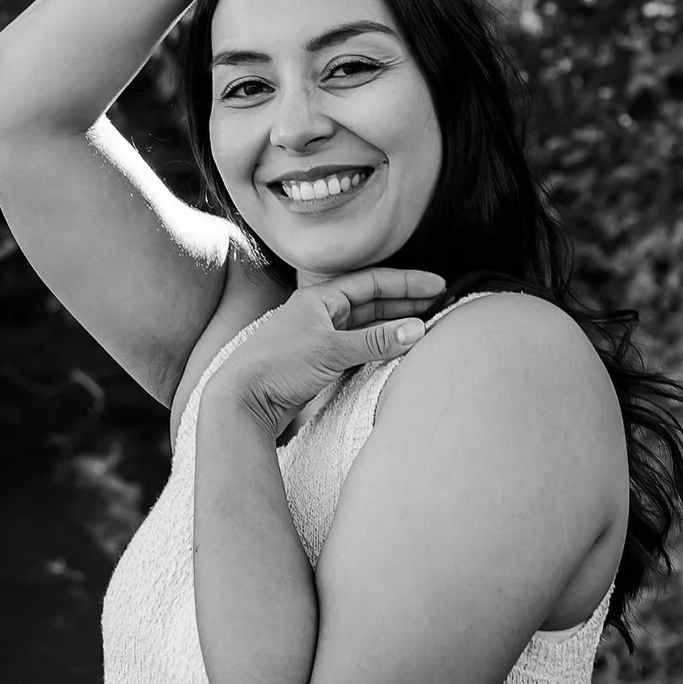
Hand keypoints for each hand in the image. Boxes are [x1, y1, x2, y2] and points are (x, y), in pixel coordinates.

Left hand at [212, 269, 446, 440]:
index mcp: (319, 298)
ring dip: (394, 327)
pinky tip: (397, 352)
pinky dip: (379, 349)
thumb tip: (418, 329)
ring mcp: (319, 339)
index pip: (372, 282)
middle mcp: (320, 314)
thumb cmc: (278, 366)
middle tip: (440, 305)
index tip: (438, 285)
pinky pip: (358, 350)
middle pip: (371, 302)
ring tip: (426, 328)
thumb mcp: (331, 349)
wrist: (242, 401)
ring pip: (366, 327)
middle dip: (406, 303)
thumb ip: (376, 340)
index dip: (407, 283)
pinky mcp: (319, 365)